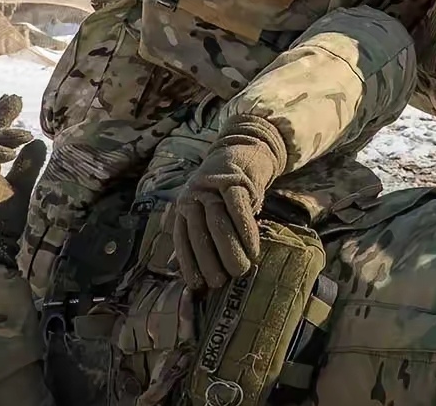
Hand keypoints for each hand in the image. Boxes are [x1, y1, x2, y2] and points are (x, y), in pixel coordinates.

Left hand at [172, 116, 286, 289]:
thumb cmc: (230, 190)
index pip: (182, 239)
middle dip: (209, 262)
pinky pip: (238, 209)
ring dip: (229, 250)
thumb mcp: (213, 209)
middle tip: (222, 282)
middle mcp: (193, 195)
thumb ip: (206, 234)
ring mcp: (213, 186)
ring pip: (218, 223)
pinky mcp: (234, 179)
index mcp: (185, 206)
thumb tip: (200, 276)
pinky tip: (253, 249)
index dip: (189, 264)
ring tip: (241, 269)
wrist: (246, 149)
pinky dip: (246, 232)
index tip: (198, 286)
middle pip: (199, 233)